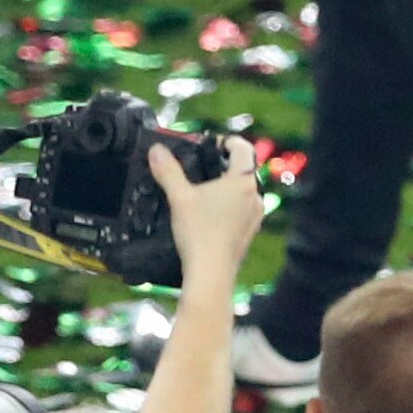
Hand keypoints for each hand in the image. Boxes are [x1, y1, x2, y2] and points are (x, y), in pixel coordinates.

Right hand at [157, 137, 262, 288]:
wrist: (211, 272)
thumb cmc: (198, 232)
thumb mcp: (179, 196)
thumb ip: (167, 170)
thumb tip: (156, 150)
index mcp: (243, 182)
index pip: (243, 149)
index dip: (228, 141)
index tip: (213, 143)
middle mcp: (255, 197)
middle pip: (243, 170)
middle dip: (223, 164)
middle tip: (201, 164)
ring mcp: (255, 216)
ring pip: (243, 191)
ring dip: (225, 186)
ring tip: (202, 189)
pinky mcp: (250, 232)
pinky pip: (241, 210)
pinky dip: (228, 205)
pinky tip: (208, 212)